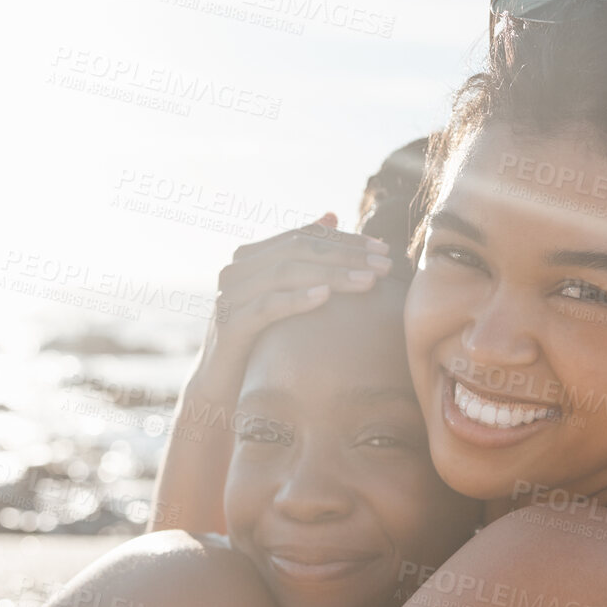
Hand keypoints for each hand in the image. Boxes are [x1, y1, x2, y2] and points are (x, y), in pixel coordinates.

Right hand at [192, 217, 393, 405]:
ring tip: (369, 281)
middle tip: (385, 265)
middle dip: (346, 255)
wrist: (221, 391)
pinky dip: (298, 298)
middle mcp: (236, 270)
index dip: (345, 239)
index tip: (383, 249)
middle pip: (298, 249)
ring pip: (286, 273)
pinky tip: (326, 296)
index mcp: (251, 258)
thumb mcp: (284, 300)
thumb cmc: (259, 347)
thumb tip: (332, 216)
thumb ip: (303, 261)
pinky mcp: (228, 325)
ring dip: (332, 274)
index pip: (304, 236)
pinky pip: (268, 306)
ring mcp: (229, 295)